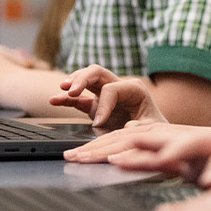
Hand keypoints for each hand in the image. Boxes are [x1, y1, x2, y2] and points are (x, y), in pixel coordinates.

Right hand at [50, 65, 166, 127]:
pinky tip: (54, 100)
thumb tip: (128, 125)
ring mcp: (105, 95)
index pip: (112, 89)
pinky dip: (66, 99)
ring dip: (73, 82)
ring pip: (86, 79)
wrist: (155, 137)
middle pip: (96, 72)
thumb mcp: (153, 128)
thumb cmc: (156, 130)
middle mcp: (118, 87)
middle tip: (71, 89)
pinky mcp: (96, 106)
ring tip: (63, 88)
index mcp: (134, 89)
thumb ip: (142, 126)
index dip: (103, 105)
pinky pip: (79, 99)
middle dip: (82, 78)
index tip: (98, 123)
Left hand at [85, 122, 210, 186]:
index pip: (127, 143)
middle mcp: (182, 137)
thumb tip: (123, 145)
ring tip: (125, 161)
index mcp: (167, 139)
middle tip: (81, 159)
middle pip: (142, 141)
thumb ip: (152, 151)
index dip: (99, 150)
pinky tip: (205, 180)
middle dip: (109, 150)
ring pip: (179, 146)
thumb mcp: (177, 157)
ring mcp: (208, 144)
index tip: (71, 158)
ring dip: (154, 154)